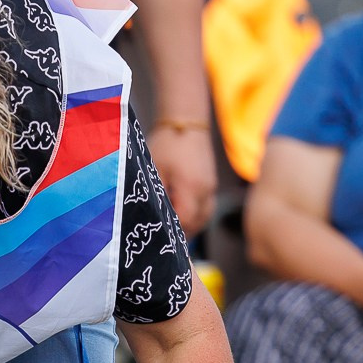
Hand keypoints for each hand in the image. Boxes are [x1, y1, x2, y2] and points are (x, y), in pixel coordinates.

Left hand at [146, 123, 218, 237]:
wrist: (186, 123)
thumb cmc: (166, 145)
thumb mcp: (154, 170)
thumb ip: (156, 195)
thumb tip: (152, 218)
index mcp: (191, 187)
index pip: (184, 220)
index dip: (171, 231)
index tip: (157, 235)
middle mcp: (205, 190)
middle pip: (196, 224)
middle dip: (180, 233)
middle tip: (160, 238)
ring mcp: (211, 188)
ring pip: (203, 219)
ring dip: (189, 227)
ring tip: (170, 231)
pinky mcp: (211, 185)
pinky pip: (206, 209)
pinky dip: (195, 217)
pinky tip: (180, 218)